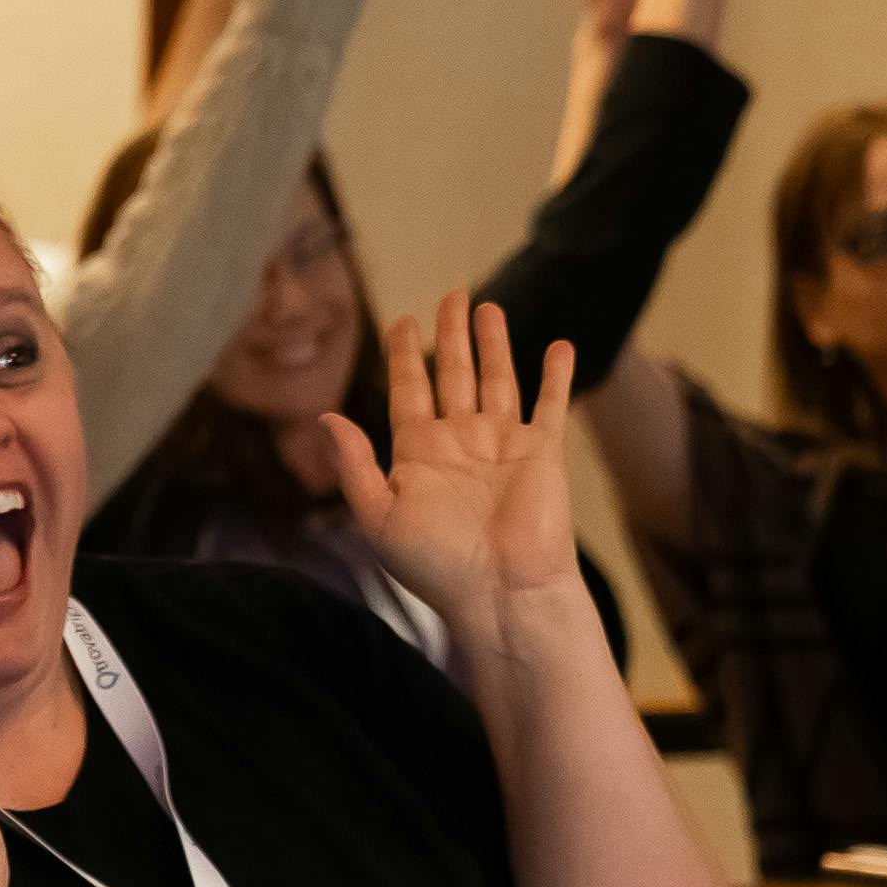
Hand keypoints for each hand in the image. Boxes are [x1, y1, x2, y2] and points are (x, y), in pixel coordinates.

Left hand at [315, 293, 581, 642]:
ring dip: (494, 343)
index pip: (408, 389)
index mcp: (417, 453)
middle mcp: (460, 442)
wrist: (501, 593)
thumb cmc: (436, 564)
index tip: (401, 319)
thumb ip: (355, 463)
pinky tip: (560, 345)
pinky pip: (551, 405)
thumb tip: (326, 417)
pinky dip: (557, 376)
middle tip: (453, 292)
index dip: (404, 354)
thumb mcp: (377, 515)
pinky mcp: (542, 453)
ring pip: (497, 379)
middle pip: (453, 373)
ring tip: (489, 306)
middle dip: (450, 334)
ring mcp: (502, 445)